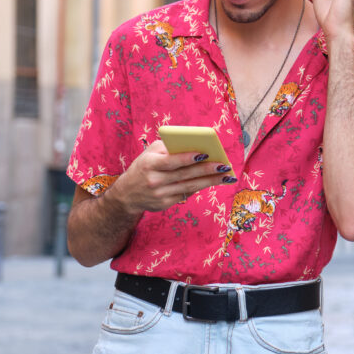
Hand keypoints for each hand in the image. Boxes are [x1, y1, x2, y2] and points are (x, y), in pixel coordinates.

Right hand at [103, 140, 232, 215]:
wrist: (126, 194)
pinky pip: (186, 194)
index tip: (206, 153)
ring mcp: (160, 194)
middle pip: (185, 175)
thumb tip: (196, 148)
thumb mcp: (150, 153)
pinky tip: (213, 182)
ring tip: (226, 175)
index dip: (188, 158)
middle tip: (224, 165)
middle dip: (207, 170)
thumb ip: (169, 149)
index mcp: (149, 164)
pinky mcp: (165, 204)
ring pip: (189, 187)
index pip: (171, 161)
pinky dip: (200, 187)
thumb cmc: (144, 166)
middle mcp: (154, 180)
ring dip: (210, 181)